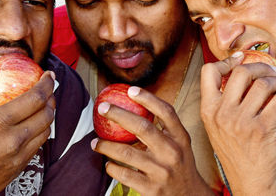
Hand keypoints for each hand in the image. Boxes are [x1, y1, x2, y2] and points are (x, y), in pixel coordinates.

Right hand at [0, 71, 55, 195]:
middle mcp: (13, 141)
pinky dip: (39, 132)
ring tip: (40, 106)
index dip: (46, 83)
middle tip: (46, 89)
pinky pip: (37, 146)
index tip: (49, 74)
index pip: (35, 98)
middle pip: (47, 114)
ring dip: (47, 116)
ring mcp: (17, 158)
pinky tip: (30, 126)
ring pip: (46, 131)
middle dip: (50, 98)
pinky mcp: (17, 170)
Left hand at [92, 87, 214, 195]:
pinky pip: (124, 174)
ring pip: (127, 153)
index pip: (166, 112)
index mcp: (180, 138)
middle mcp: (172, 152)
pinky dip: (112, 167)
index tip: (130, 90)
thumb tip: (135, 106)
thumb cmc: (180, 164)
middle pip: (142, 128)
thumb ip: (165, 128)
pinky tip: (108, 164)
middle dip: (119, 115)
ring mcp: (162, 171)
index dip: (148, 99)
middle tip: (103, 108)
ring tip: (95, 142)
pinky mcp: (151, 189)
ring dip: (106, 146)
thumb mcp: (180, 144)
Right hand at [200, 54, 275, 195]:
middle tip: (268, 70)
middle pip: (241, 72)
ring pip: (263, 84)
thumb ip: (221, 101)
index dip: (226, 60)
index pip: (209, 71)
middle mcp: (222, 114)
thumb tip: (237, 70)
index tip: (239, 59)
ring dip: (275, 81)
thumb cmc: (234, 150)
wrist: (249, 180)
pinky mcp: (263, 129)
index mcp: (208, 110)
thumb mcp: (216, 125)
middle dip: (259, 66)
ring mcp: (242, 122)